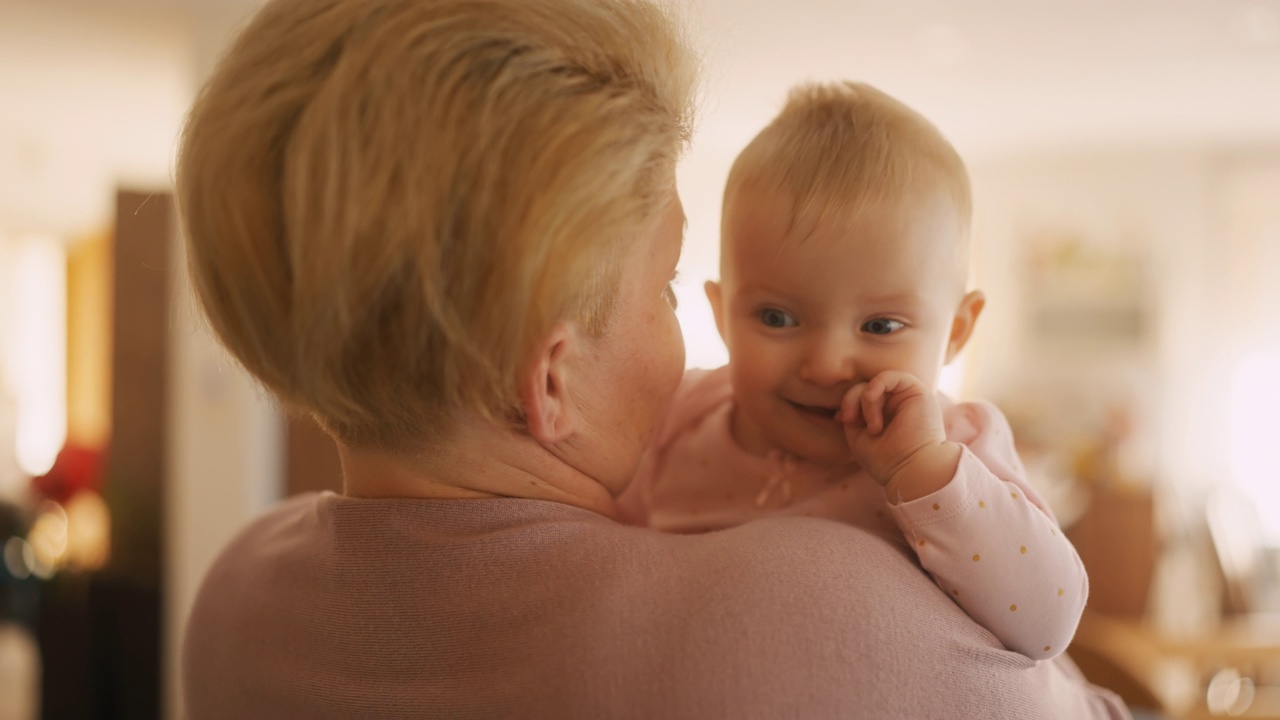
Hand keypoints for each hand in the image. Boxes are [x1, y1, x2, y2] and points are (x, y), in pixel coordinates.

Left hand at [839, 371, 951, 495]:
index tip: (840, 420)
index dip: (846, 403)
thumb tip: (847, 400)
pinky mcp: (917, 391)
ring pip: (874, 382)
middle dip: (851, 401)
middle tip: (849, 421)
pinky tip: (870, 399)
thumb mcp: (858, 436)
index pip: (859, 397)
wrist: (911, 470)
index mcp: (884, 414)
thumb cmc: (885, 460)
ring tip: (873, 427)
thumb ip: (853, 413)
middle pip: (864, 387)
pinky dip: (874, 386)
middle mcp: (896, 404)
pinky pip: (889, 376)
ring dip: (865, 402)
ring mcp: (906, 397)